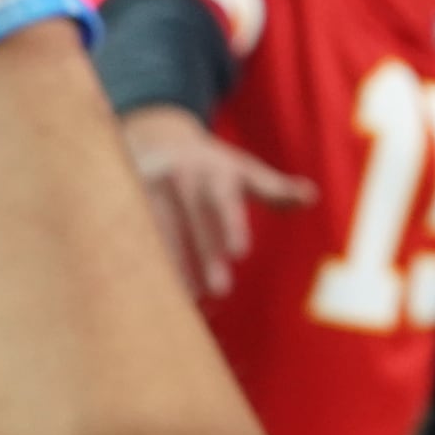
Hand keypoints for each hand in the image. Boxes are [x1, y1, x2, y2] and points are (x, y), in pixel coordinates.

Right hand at [124, 104, 314, 298]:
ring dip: (173, 263)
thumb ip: (275, 189)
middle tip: (220, 291)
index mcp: (211, 169)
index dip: (231, 224)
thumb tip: (311, 195)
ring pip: (159, 228)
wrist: (158, 136)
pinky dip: (145, 260)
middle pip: (192, 220)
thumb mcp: (244, 171)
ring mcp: (146, 185)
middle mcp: (178, 175)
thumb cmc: (212, 167)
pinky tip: (155, 288)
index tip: (241, 252)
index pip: (222, 199)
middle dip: (204, 256)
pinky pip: (134, 232)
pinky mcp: (123, 197)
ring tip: (188, 298)